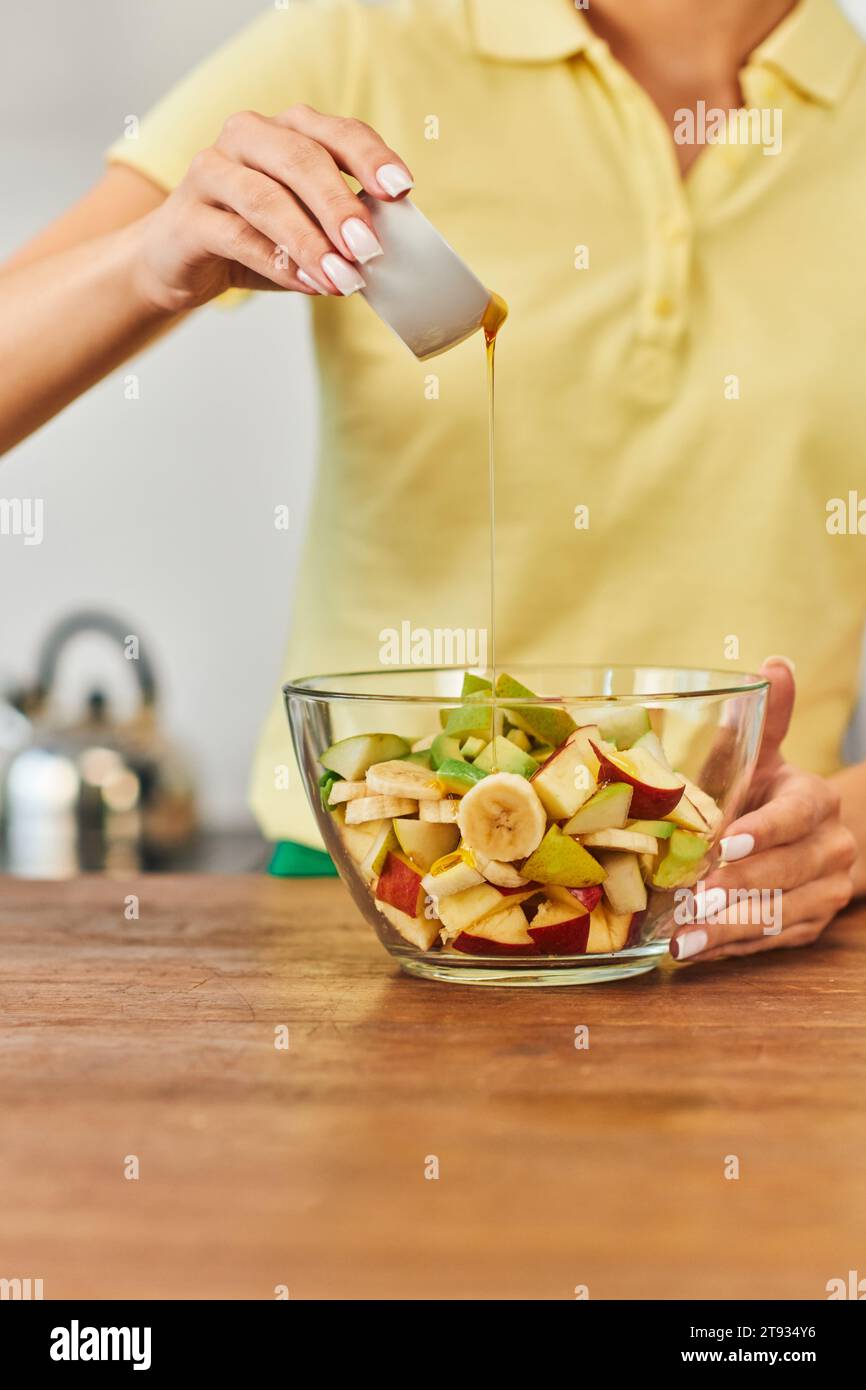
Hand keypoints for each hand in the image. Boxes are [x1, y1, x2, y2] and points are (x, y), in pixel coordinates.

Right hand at [133, 105, 413, 311]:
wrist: (177, 260)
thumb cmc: (253, 238)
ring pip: (266, 199)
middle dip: (340, 205)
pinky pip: (237, 237)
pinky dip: (278, 263)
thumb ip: (339, 228)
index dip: (371, 158)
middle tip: (370, 246)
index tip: (402, 190)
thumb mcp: (305, 227)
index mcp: (286, 130)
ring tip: (342, 278)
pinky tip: (308, 285)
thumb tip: (384, 250)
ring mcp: (211, 171)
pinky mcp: (187, 216)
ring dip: (310, 242)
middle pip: (301, 159)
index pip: (337, 132)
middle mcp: (247, 136)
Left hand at [670, 657, 856, 962]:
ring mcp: (825, 891)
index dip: (763, 833)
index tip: (726, 844)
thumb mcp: (761, 753)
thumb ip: (765, 717)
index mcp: (817, 801)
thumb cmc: (764, 789)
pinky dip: (731, 948)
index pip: (795, 818)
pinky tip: (694, 952)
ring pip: (779, 915)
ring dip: (728, 929)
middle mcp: (832, 848)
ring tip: (682, 940)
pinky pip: (772, 941)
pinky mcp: (810, 926)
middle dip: (737, 889)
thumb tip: (773, 664)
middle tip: (691, 900)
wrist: (803, 834)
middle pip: (786, 873)